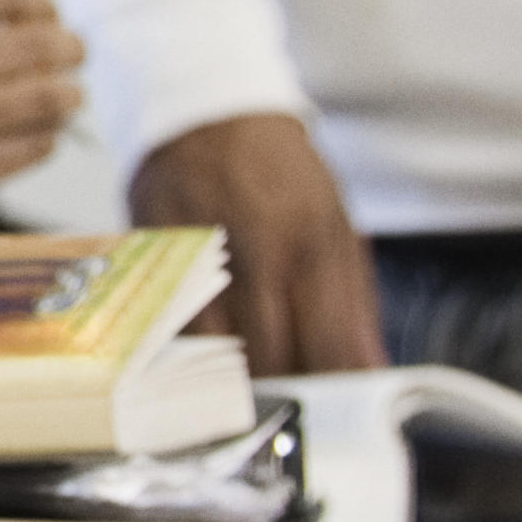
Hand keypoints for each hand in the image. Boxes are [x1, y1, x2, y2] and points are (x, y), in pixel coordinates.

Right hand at [0, 0, 84, 242]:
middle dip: (68, 45)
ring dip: (68, 92)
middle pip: (34, 44)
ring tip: (66, 91)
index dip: (37, 0)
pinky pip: (32, 147)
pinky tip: (34, 130)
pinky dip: (45, 135)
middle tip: (72, 51)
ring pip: (45, 99)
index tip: (43, 15)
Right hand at [127, 111, 382, 374]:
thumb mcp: (335, 227)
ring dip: (228, 380)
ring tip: (241, 381)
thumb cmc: (278, 174)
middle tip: (288, 400)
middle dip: (282, 392)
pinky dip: (186, 353)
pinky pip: (167, 332)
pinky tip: (199, 353)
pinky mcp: (152, 264)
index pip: (329, 351)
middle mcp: (254, 256)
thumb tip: (370, 371)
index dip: (335, 394)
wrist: (205, 112)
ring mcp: (197, 261)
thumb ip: (353, 304)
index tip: (335, 409)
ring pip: (212, 357)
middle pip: (269, 364)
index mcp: (311, 247)